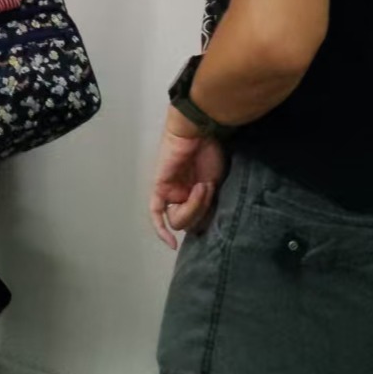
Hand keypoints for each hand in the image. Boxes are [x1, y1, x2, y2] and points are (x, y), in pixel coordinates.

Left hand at [149, 108, 227, 249]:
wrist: (199, 130)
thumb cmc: (210, 150)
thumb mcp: (215, 180)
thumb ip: (209, 201)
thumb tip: (206, 221)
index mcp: (194, 193)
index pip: (198, 219)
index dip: (205, 220)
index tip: (214, 223)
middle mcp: (180, 194)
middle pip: (189, 221)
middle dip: (201, 208)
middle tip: (207, 187)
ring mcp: (169, 192)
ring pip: (178, 219)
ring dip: (193, 206)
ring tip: (201, 184)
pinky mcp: (160, 186)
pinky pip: (157, 212)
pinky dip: (162, 229)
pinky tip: (171, 243)